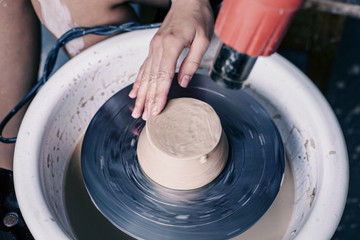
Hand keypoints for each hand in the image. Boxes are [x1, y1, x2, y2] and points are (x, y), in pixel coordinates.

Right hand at [129, 0, 213, 119]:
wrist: (188, 0)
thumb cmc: (198, 16)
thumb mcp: (203, 39)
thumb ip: (192, 62)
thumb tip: (183, 83)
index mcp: (171, 45)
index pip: (163, 77)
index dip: (159, 96)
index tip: (156, 111)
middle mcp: (158, 47)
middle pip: (151, 79)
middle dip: (147, 100)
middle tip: (143, 117)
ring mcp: (154, 47)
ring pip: (145, 75)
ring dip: (141, 94)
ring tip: (136, 110)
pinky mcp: (154, 46)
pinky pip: (144, 66)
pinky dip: (139, 80)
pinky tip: (135, 91)